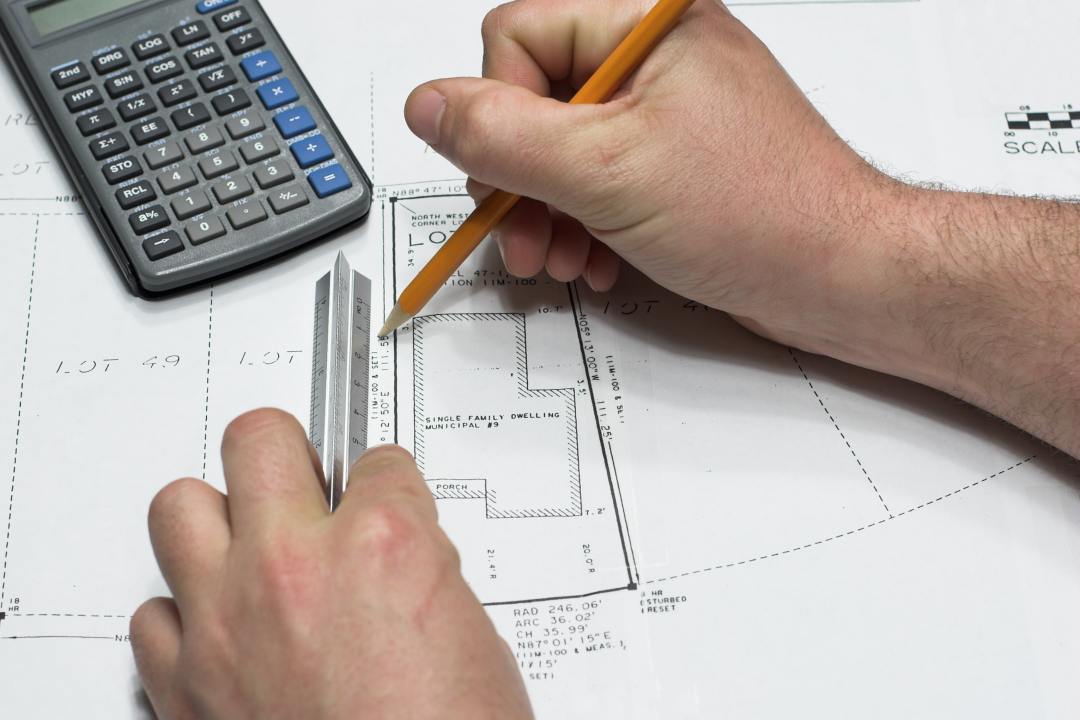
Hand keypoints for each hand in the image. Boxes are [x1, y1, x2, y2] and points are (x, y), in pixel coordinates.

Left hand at [130, 408, 532, 719]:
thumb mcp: (472, 639)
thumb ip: (420, 572)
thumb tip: (395, 552)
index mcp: (385, 546)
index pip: (378, 461)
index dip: (387, 481)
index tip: (382, 492)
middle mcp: (295, 566)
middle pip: (259, 438)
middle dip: (289, 452)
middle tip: (305, 481)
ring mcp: (228, 622)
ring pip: (179, 507)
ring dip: (220, 521)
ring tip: (253, 547)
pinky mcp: (185, 685)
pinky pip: (153, 614)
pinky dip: (186, 614)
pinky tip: (223, 630)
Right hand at [404, 0, 1079, 456]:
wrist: (837, 276)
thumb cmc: (764, 213)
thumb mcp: (607, 171)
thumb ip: (503, 136)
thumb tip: (430, 107)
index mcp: (645, 23)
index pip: (516, 37)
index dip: (499, 112)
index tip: (509, 174)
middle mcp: (651, 58)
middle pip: (529, 98)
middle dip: (518, 179)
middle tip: (522, 231)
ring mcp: (660, 112)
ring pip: (556, 150)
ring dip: (544, 214)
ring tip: (560, 259)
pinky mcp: (666, 162)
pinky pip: (592, 181)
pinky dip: (580, 227)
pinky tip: (593, 261)